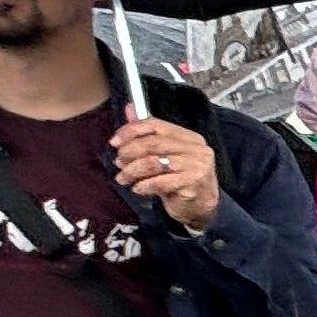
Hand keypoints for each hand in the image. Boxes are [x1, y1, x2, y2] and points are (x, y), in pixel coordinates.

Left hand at [110, 114, 220, 230]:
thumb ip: (148, 133)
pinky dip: (144, 185)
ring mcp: (197, 166)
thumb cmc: (182, 179)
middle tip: (118, 162)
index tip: (115, 141)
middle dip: (129, 152)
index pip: (156, 125)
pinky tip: (138, 188)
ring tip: (123, 178)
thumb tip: (130, 109)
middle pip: (153, 143)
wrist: (202, 207)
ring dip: (132, 171)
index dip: (132, 131)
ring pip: (153, 163)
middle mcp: (196, 149)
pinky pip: (160, 182)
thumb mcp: (166, 155)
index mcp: (189, 137)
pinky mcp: (193, 183)